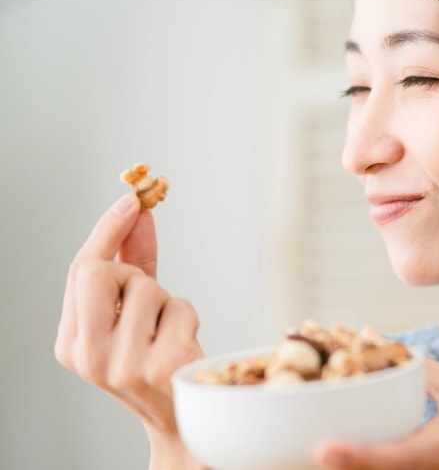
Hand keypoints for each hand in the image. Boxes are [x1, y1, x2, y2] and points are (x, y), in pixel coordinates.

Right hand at [54, 194, 204, 468]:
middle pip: (100, 273)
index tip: (131, 200)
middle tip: (148, 296)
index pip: (80, 272)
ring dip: (166, 299)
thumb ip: (131, 261)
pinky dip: (188, 315)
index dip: (106, 231)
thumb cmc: (153, 359)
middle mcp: (87, 357)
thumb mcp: (132, 313)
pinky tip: (183, 343)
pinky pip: (181, 307)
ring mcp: (123, 365)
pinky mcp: (163, 366)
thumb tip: (138, 211)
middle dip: (132, 273)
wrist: (180, 418)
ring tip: (165, 330)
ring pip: (147, 288)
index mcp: (70, 344)